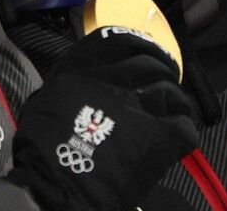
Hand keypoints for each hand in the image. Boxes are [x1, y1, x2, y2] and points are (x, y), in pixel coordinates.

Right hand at [8, 27, 198, 209]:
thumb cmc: (43, 147)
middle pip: (152, 64)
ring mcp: (138, 104)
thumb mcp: (48, 96)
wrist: (54, 187)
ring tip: (173, 114)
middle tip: (167, 84)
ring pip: (172, 92)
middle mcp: (113, 78)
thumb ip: (75, 78)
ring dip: (176, 103)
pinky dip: (182, 130)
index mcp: (84, 66)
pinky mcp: (158, 134)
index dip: (142, 45)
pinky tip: (174, 138)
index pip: (123, 40)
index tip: (149, 54)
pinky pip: (183, 124)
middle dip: (164, 72)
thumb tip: (97, 74)